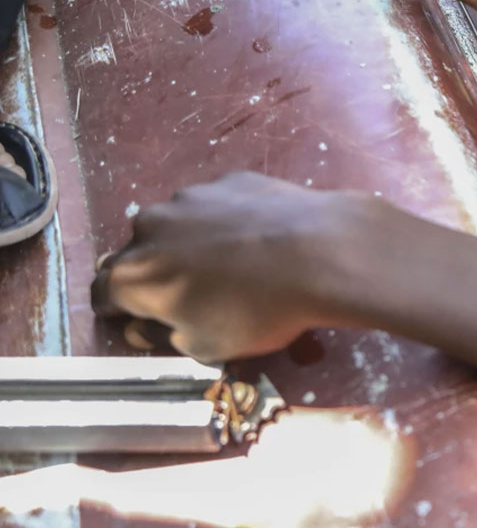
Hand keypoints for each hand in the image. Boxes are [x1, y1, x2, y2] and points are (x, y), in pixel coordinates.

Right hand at [93, 173, 381, 362]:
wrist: (321, 253)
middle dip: (156, 275)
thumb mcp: (205, 346)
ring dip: (192, 244)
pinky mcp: (230, 180)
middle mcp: (149, 226)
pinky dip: (229, 222)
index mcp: (132, 273)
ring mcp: (190, 196)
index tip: (137, 318)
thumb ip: (166, 336)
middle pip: (139, 255)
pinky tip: (263, 239)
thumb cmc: (257, 310)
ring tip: (236, 264)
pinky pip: (218, 207)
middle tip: (191, 294)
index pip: (104, 294)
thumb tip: (149, 325)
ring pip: (178, 226)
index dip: (118, 310)